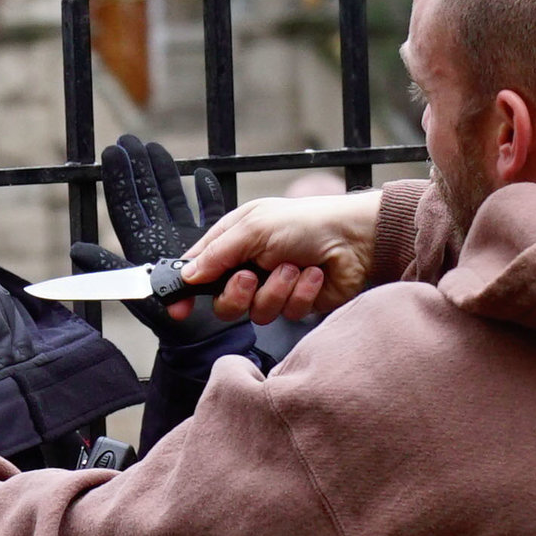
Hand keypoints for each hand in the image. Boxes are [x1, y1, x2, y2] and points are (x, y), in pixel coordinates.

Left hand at [71, 135, 243, 344]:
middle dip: (139, 168)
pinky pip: (211, 215)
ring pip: (175, 198)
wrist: (206, 338)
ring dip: (167, 174)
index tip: (112, 151)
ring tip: (156, 150)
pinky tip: (203, 177)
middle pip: (148, 195)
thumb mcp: (137, 294)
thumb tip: (75, 249)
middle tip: (130, 139)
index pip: (126, 205)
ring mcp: (188, 240)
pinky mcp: (215, 245)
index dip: (118, 179)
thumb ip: (109, 269)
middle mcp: (162, 238)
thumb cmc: (171, 322)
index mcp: (142, 246)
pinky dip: (208, 195)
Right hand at [174, 187, 382, 323]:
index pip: (198, 270)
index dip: (185, 291)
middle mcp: (250, 266)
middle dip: (239, 292)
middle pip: (223, 302)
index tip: (177, 309)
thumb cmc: (309, 222)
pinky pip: (285, 314)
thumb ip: (217, 254)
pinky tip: (314, 275)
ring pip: (254, 312)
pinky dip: (301, 294)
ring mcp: (273, 287)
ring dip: (276, 290)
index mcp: (235, 241)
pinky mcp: (296, 303)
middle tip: (252, 275)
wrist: (359, 239)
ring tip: (295, 267)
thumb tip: (188, 275)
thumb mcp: (255, 228)